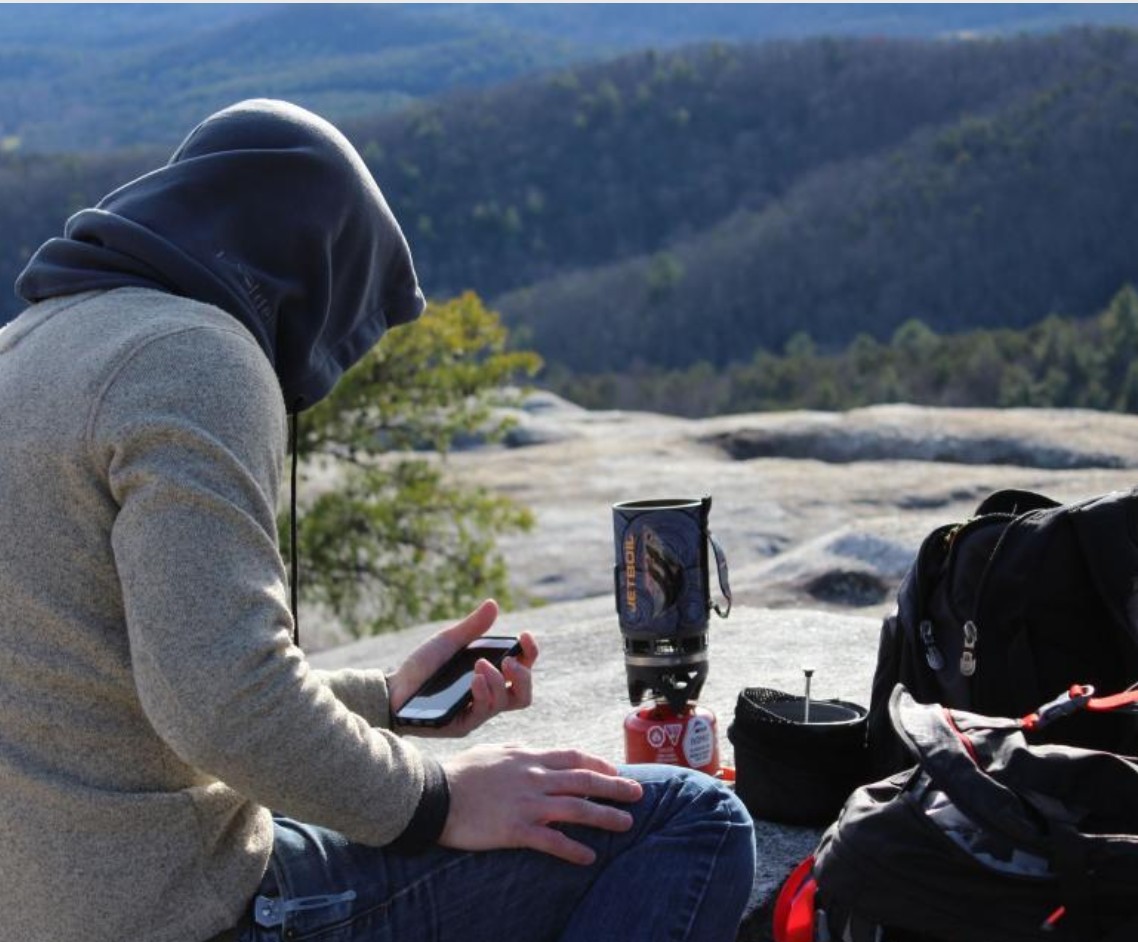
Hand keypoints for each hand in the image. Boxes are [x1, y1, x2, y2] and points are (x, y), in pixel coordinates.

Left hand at [387, 599, 537, 737]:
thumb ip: (472, 627)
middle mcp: (488, 696)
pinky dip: (484, 692)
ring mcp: (477, 713)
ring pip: (507, 703)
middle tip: (508, 660)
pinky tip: (474, 679)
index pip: (522, 669)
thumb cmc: (422, 667)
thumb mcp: (448, 642)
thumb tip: (493, 604)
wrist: (393, 689)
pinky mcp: (462, 725)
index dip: (530, 653)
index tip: (525, 636)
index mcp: (490, 676)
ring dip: (498, 680)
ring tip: (480, 664)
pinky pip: (484, 713)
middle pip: (524, 694)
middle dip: (523, 675)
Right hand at [439, 745, 643, 864]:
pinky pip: (552, 841)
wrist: (434, 794)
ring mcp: (527, 803)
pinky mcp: (516, 830)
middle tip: (639, 793)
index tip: (616, 771)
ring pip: (577, 808)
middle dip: (615, 787)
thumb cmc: (461, 772)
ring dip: (605, 817)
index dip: (598, 764)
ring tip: (626, 824)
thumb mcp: (493, 751)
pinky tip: (589, 857)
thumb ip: (517, 750)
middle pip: (584, 780)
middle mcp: (534, 777)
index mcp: (529, 757)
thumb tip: (531, 747)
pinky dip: (573, 849)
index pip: (573, 757)